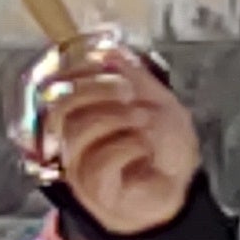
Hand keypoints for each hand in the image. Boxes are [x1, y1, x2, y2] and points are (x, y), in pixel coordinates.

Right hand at [32, 35, 203, 237]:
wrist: (181, 190)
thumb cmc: (164, 147)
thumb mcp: (159, 102)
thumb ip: (135, 78)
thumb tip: (109, 49)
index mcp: (82, 111)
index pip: (58, 82)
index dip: (77, 67)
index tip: (108, 60)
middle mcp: (72, 135)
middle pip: (59, 104)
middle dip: (94, 89)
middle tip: (127, 90)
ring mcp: (79, 162)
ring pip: (76, 131)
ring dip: (114, 118)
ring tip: (144, 119)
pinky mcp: (94, 187)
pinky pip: (98, 161)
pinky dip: (125, 147)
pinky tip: (144, 148)